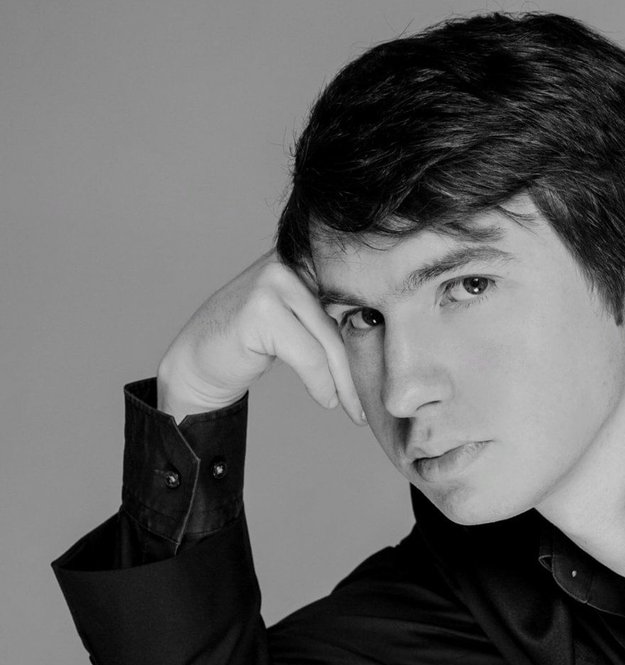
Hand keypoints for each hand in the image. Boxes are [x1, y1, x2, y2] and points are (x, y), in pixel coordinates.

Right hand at [156, 250, 365, 424]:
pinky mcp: (261, 311)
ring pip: (329, 341)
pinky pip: (309, 356)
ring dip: (344, 382)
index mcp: (301, 255)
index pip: (352, 293)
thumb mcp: (296, 316)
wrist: (196, 361)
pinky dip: (322, 384)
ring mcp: (273, 282)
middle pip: (342, 320)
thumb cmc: (252, 340)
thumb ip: (329, 308)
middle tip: (368, 400)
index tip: (386, 367)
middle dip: (357, 365)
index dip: (371, 329)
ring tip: (352, 409)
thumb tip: (385, 325)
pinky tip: (326, 400)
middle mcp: (288, 261)